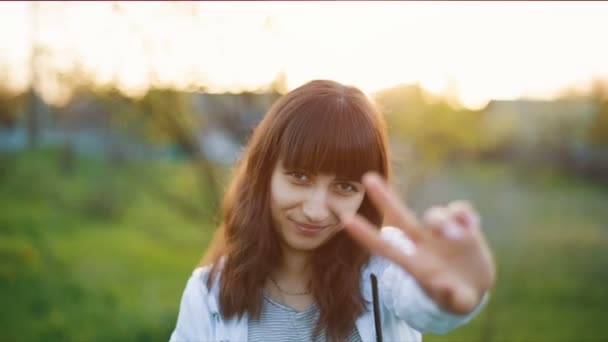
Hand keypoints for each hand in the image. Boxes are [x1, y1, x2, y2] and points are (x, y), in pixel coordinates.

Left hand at [342, 172, 495, 314]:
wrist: (475, 287)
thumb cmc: (458, 298)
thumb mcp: (456, 303)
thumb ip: (449, 295)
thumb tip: (444, 284)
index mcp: (416, 265)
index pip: (385, 247)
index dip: (366, 235)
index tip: (346, 220)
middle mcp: (424, 244)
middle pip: (401, 217)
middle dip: (384, 198)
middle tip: (367, 177)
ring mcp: (443, 234)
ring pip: (435, 215)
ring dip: (443, 221)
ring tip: (457, 236)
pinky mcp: (465, 226)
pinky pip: (460, 210)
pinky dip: (464, 214)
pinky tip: (472, 223)